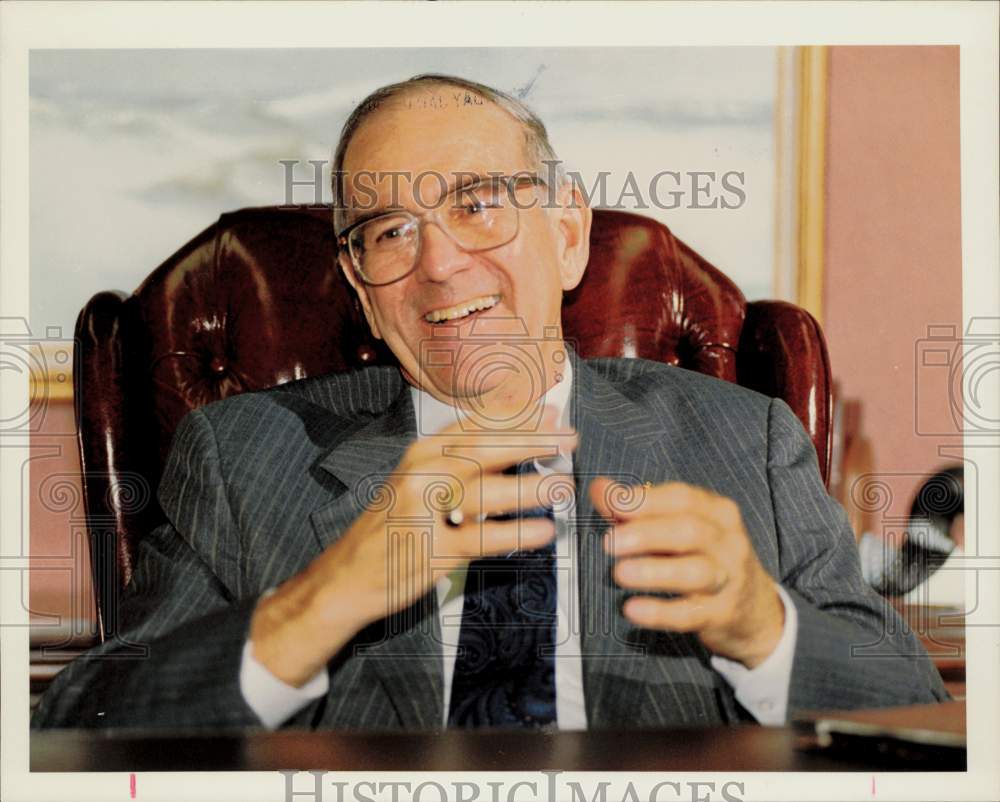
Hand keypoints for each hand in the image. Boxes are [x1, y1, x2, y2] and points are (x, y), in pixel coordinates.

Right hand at [251, 406, 575, 685]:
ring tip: (563, 486)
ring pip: (484, 492)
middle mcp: (421, 474)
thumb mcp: (420, 482)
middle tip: (570, 438)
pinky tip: (543, 533)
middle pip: (483, 450)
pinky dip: (514, 535)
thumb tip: (518, 434)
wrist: (346, 576)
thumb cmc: (393, 526)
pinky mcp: (430, 550)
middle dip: (531, 441)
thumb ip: (463, 460)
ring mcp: (423, 512)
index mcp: (423, 453)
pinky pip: (480, 539)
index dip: (516, 416)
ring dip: (528, 488)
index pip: (475, 426)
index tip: (553, 410)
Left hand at [591, 477, 783, 667]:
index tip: (610, 502)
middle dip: (647, 534)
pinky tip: (633, 609)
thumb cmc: (706, 559)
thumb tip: (600, 489)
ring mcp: (728, 580)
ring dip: (655, 571)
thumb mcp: (681, 528)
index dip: (644, 500)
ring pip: (695, 572)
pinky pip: (690, 613)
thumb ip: (638, 510)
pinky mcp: (721, 615)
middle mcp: (728, 542)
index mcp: (718, 513)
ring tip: (620, 573)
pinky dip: (660, 612)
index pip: (682, 498)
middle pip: (689, 531)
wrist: (756, 612)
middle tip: (610, 542)